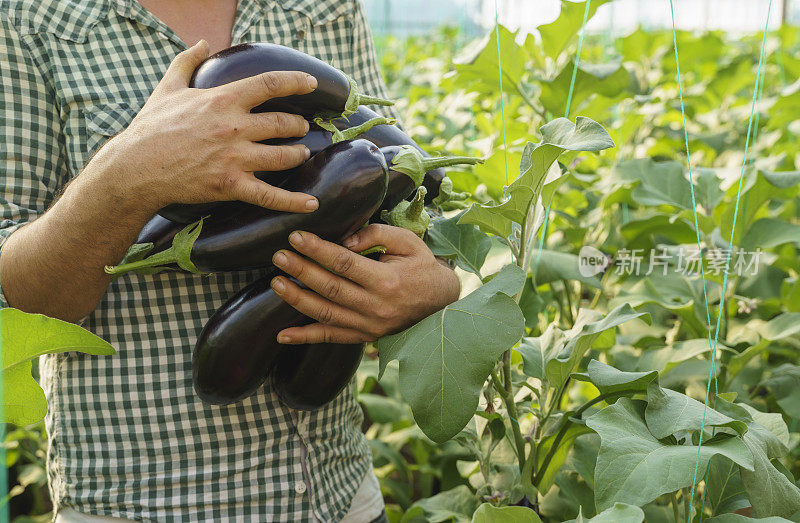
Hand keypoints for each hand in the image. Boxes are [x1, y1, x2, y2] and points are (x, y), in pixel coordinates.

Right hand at [99, 40, 318, 213]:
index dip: (296, 81)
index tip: (312, 83)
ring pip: (284, 156)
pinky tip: (312, 204)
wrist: (136, 167)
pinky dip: (293, 201)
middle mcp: (234, 127)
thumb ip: (187, 62)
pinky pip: (270, 196)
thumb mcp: (168, 88)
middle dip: (298, 125)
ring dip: (298, 154)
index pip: (269, 84)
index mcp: (222, 100)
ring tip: (301, 153)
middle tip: (302, 127)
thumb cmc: (151, 127)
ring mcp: (235, 158)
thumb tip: (202, 43)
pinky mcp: (232, 185)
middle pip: (283, 123)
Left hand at [269, 224, 460, 343]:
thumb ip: (376, 234)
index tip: (296, 237)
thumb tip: (344, 239)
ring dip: (297, 299)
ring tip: (276, 283)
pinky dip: (306, 338)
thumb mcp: (408, 242)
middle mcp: (376, 306)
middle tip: (279, 255)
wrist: (442, 305)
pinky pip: (332, 338)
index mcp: (387, 280)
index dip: (318, 250)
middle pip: (330, 288)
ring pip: (326, 314)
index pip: (344, 263)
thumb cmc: (422, 267)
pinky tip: (283, 335)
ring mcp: (369, 326)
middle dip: (301, 270)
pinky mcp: (365, 337)